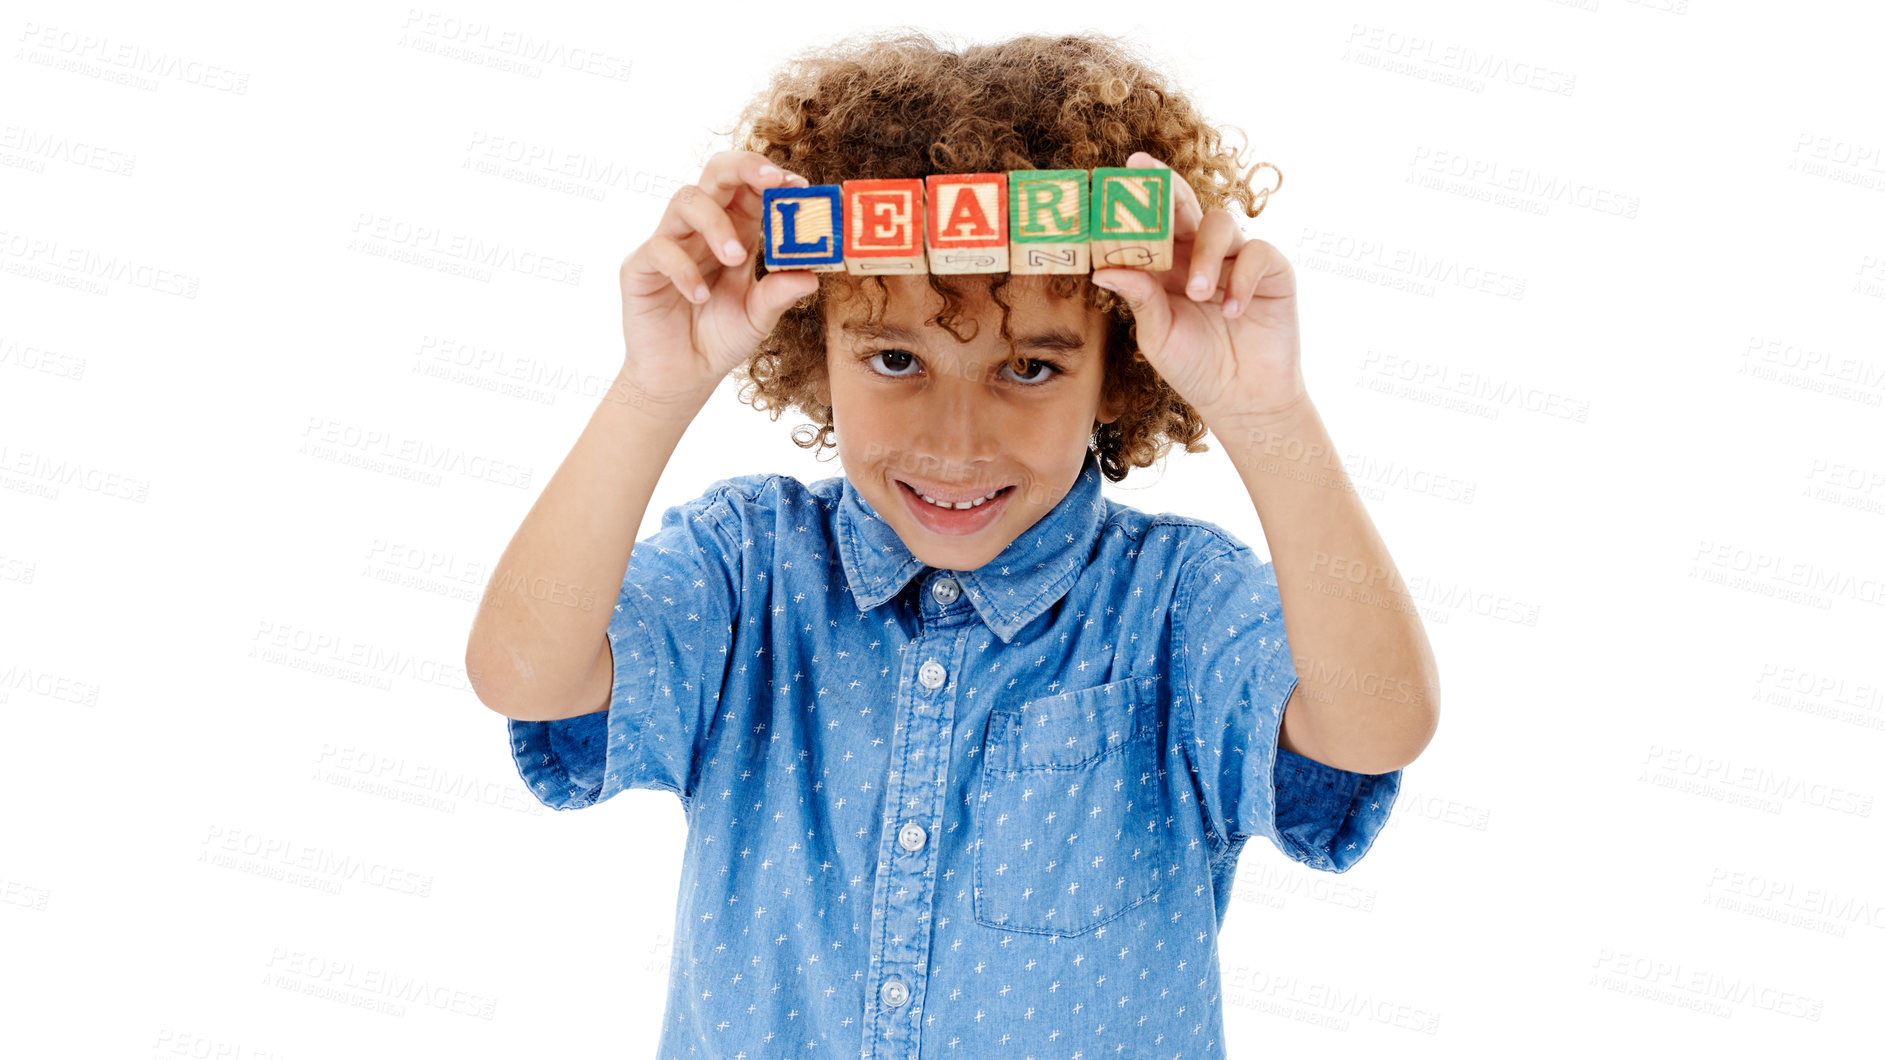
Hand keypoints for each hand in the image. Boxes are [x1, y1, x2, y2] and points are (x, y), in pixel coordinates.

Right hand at [616, 150, 821, 414]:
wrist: (682, 377)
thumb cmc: (720, 338)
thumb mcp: (758, 318)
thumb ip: (779, 295)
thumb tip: (811, 277)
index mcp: (737, 232)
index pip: (751, 188)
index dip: (773, 178)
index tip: (800, 186)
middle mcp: (702, 229)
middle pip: (716, 174)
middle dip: (745, 168)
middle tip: (773, 183)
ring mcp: (670, 243)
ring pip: (686, 200)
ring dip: (716, 223)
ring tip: (735, 258)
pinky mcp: (641, 266)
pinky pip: (660, 250)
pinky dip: (684, 269)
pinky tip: (700, 296)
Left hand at [1090, 150, 1305, 425]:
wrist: (1242, 399)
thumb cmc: (1195, 367)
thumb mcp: (1159, 336)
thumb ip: (1139, 300)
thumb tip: (1104, 270)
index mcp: (1167, 266)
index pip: (1151, 222)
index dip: (1139, 196)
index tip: (1121, 171)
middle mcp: (1200, 254)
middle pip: (1185, 205)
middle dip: (1167, 188)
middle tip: (1150, 177)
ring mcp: (1236, 259)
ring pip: (1220, 224)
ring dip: (1203, 253)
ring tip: (1197, 292)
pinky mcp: (1271, 271)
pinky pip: (1256, 253)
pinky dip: (1240, 279)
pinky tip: (1231, 311)